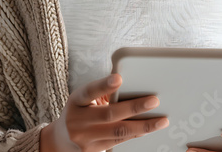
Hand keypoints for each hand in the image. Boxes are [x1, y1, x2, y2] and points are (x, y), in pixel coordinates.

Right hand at [39, 73, 169, 151]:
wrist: (60, 141)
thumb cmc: (79, 111)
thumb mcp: (83, 98)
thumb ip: (102, 91)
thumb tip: (130, 83)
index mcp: (76, 101)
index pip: (90, 91)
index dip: (104, 85)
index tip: (119, 78)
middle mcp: (77, 121)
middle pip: (109, 115)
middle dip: (134, 107)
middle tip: (154, 101)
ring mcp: (84, 140)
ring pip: (118, 132)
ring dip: (142, 126)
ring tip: (161, 120)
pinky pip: (118, 143)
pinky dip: (135, 135)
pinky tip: (148, 130)